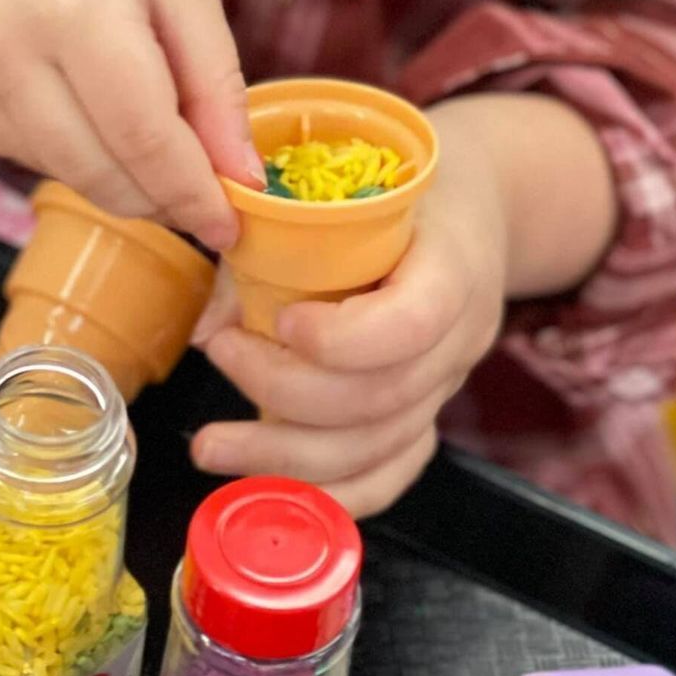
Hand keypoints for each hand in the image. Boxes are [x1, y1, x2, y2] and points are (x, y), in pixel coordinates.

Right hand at [0, 0, 260, 248]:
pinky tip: (70, 95)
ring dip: (110, 171)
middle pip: (98, 173)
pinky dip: (60, 147)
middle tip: (191, 191)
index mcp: (74, 10)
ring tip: (128, 116)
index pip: (145, 141)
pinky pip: (15, 152)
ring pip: (57, 172)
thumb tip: (240, 180)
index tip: (226, 228)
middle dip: (156, 197)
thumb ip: (215, 85)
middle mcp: (2, 46)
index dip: (192, 196)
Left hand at [190, 156, 508, 517]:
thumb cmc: (398, 180)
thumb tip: (208, 328)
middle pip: (382, 398)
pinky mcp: (425, 418)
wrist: (466, 209)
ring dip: (285, 457)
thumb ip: (274, 244)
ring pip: (377, 449)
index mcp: (454, 265)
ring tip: (212, 447)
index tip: (280, 319)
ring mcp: (445, 386)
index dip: (343, 337)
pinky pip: (387, 476)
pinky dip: (327, 494)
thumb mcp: (346, 181)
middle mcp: (460, 338)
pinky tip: (267, 491)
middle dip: (283, 391)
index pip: (414, 322)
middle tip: (221, 353)